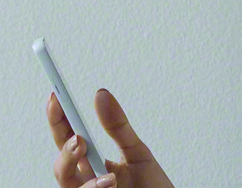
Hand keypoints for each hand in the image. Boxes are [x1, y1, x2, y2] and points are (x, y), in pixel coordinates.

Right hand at [47, 89, 174, 187]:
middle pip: (61, 167)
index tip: (56, 98)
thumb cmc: (151, 186)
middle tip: (78, 140)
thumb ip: (118, 127)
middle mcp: (87, 180)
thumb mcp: (137, 152)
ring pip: (67, 186)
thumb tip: (101, 95)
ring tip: (110, 177)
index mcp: (93, 163)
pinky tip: (111, 184)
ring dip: (86, 181)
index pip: (68, 140)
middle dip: (65, 152)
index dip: (58, 121)